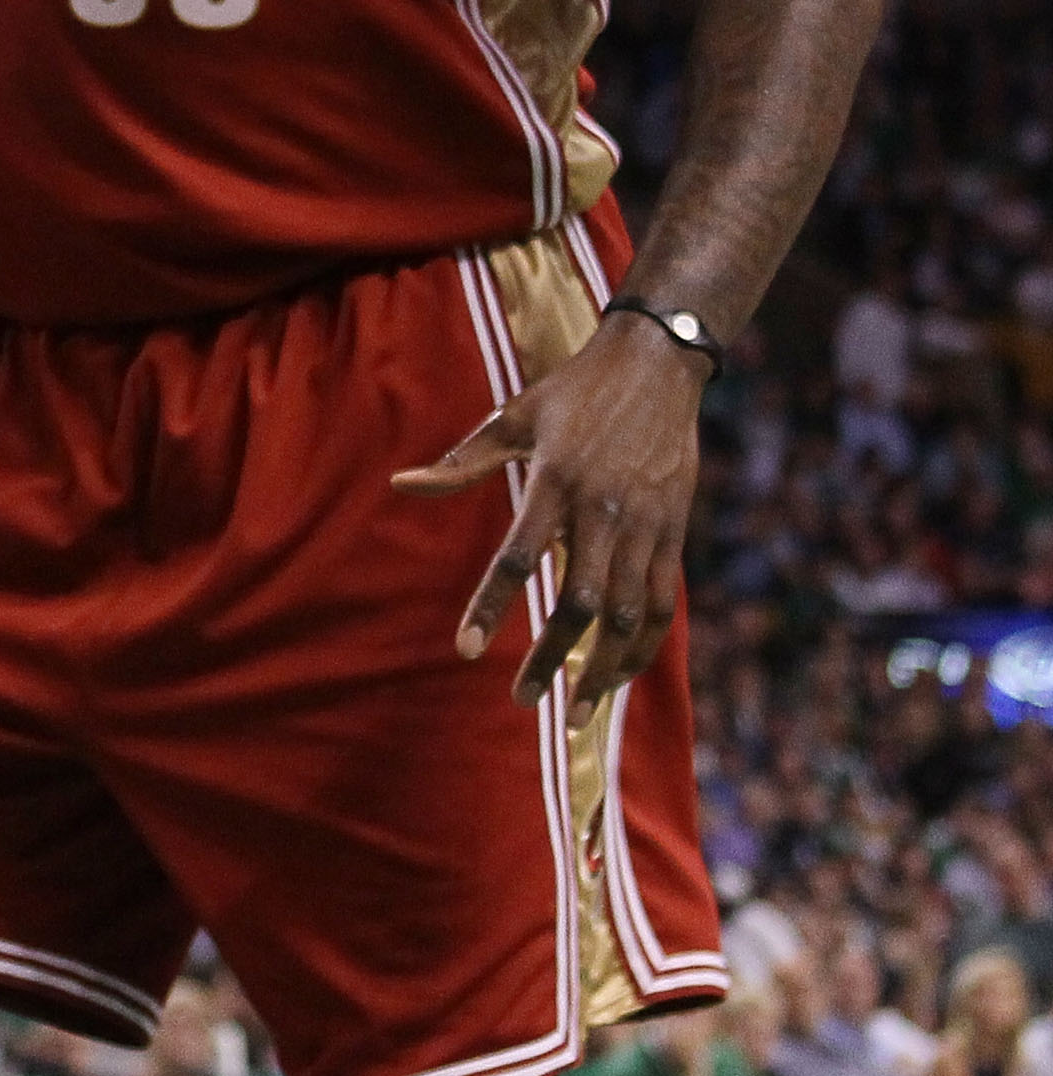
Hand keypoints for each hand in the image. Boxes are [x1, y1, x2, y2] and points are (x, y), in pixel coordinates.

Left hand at [393, 316, 704, 723]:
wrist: (659, 365)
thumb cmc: (573, 392)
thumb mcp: (512, 418)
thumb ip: (461, 463)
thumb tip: (401, 484)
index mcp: (556, 482)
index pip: (518, 557)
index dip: (491, 606)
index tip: (467, 650)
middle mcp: (604, 510)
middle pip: (579, 602)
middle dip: (554, 658)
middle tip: (523, 698)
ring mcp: (646, 525)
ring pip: (627, 614)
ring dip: (603, 668)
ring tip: (575, 710)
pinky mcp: (675, 532)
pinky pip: (660, 603)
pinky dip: (642, 645)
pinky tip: (618, 675)